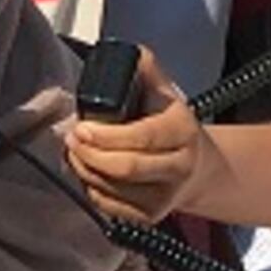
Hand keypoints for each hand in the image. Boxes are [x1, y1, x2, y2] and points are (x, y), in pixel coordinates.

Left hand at [65, 50, 206, 223]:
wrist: (198, 168)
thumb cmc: (173, 126)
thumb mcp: (165, 93)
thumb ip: (146, 70)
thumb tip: (128, 53)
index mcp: (183, 132)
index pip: (143, 137)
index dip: (107, 135)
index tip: (82, 127)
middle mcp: (179, 168)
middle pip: (126, 168)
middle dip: (90, 154)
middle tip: (72, 138)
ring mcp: (165, 197)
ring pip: (114, 189)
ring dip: (84, 170)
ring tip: (74, 151)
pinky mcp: (150, 218)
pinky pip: (110, 207)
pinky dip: (90, 188)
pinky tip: (86, 170)